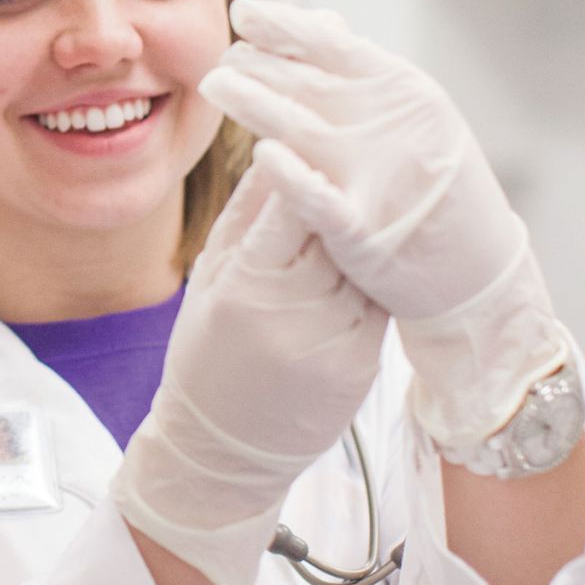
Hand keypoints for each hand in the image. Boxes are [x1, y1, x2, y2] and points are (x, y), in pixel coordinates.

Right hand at [112, 160, 388, 584]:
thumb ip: (244, 218)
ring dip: (366, 230)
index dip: (307, 164)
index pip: (290, 203)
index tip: (316, 133)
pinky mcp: (364, 362)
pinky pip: (376, 299)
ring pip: (364, 259)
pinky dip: (372, 276)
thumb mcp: (209, 281)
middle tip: (357, 149)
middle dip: (344, 189)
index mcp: (247, 283)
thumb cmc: (208, 357)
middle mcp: (294, 309)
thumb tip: (274, 154)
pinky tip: (368, 261)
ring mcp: (334, 337)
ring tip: (368, 197)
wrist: (224, 451)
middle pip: (336, 225)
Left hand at [198, 0, 568, 448]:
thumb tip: (321, 24)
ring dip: (255, 102)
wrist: (480, 273)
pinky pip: (320, 199)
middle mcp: (393, 124)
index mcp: (404, 92)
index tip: (242, 11)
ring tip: (214, 85)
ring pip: (303, 127)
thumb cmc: (435, 190)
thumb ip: (363, 77)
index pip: (333, 46)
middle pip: (308, 81)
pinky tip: (262, 155)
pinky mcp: (366, 230)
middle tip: (217, 55)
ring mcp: (380, 176)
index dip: (283, 26)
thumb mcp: (413, 119)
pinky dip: (292, 176)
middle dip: (255, 63)